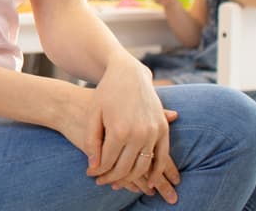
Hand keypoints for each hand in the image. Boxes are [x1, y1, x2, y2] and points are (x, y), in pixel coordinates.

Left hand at [85, 55, 179, 202]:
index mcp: (118, 130)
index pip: (108, 162)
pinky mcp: (164, 129)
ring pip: (144, 166)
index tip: (91, 175)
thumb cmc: (105, 92)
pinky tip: (150, 183)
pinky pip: (163, 157)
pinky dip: (157, 172)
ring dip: (132, 178)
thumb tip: (94, 167)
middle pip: (125, 168)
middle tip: (102, 182)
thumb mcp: (93, 115)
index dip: (98, 171)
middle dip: (112, 178)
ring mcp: (154, 132)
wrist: (128, 72)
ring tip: (119, 182)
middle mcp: (138, 133)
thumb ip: (92, 141)